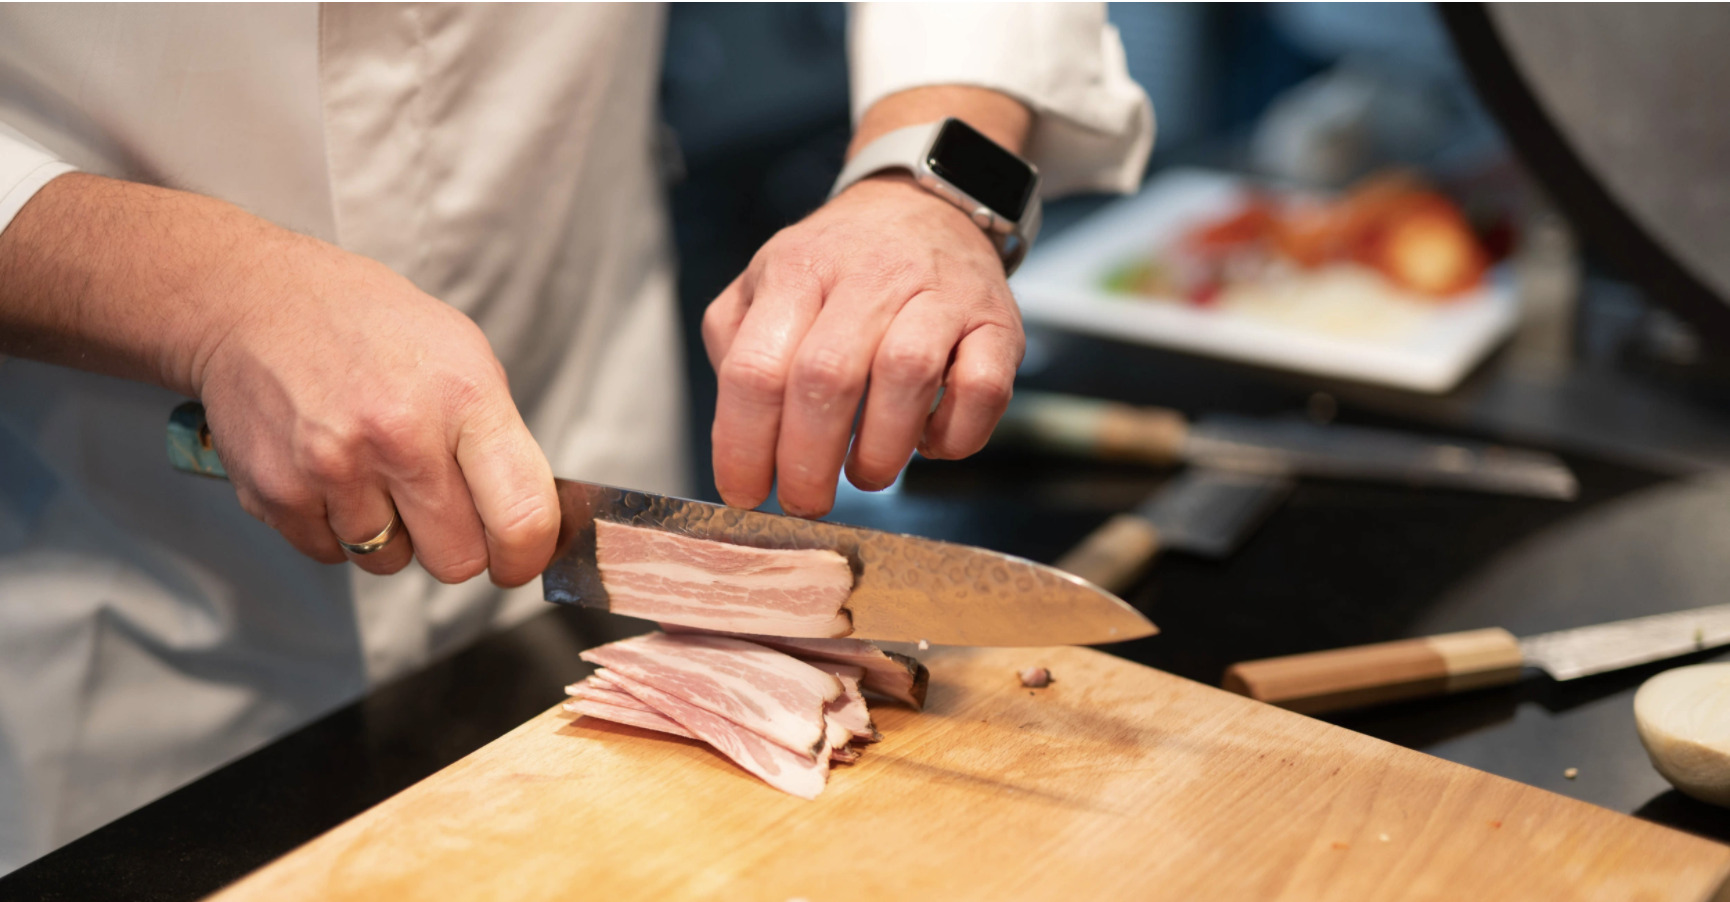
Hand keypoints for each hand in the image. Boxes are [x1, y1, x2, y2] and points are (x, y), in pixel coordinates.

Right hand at [194, 229, 559, 585]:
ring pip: (389, 562)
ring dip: (389, 533)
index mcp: (463, 399)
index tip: (517, 558)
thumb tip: (529, 527)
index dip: (525, 555)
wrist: (256, 299)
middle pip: (457, 561)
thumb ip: (500, 442)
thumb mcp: (464, 356)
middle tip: (437, 502)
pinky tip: (328, 470)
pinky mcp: (276, 493)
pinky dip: (333, 526)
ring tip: (371, 468)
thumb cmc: (372, 328)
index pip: (520, 518)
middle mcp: (399, 437)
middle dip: (455, 543)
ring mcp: (332, 469)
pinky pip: (329, 554)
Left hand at [702, 173, 1024, 517]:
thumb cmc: (837, 268)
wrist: (924, 206)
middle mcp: (868, 275)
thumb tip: (738, 435)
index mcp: (797, 271)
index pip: (755, 368)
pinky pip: (983, 390)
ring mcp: (939, 295)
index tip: (746, 492)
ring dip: (879, 451)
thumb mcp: (766, 282)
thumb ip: (736, 346)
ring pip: (906, 376)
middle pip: (826, 378)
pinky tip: (930, 443)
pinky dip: (955, 436)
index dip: (744, 445)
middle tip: (805, 500)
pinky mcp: (998, 323)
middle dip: (807, 462)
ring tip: (864, 474)